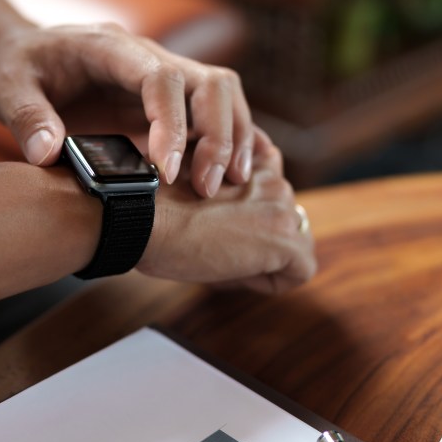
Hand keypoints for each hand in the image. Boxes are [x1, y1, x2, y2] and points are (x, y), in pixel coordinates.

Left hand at [0, 22, 253, 198]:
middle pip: (211, 83)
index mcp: (111, 48)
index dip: (171, 124)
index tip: (165, 173)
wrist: (26, 57)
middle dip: (219, 135)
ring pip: (224, 95)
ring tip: (228, 185)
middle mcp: (149, 57)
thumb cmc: (18, 69)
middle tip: (209, 187)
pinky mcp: (170, 100)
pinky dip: (229, 141)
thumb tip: (47, 153)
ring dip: (235, 138)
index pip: (160, 78)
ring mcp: (165, 77)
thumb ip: (25, 117)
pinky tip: (229, 176)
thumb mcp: (5, 88)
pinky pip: (214, 113)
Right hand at [137, 129, 315, 293]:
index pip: (272, 191)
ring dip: (265, 259)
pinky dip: (271, 281)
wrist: (141, 216)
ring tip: (221, 260)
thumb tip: (223, 216)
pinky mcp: (285, 241)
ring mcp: (282, 210)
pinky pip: (299, 271)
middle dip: (257, 240)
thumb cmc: (150, 204)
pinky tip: (233, 272)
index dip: (249, 216)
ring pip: (295, 245)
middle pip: (284, 221)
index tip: (216, 227)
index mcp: (250, 159)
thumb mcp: (187, 179)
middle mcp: (273, 180)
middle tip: (213, 248)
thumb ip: (216, 186)